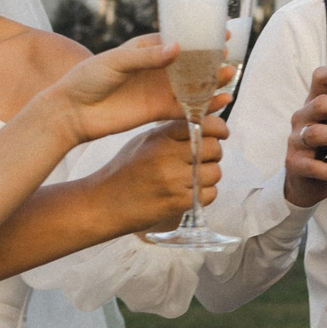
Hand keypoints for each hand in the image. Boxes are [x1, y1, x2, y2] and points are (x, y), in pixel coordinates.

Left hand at [42, 35, 230, 144]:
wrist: (73, 112)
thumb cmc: (88, 78)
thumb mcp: (115, 61)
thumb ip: (146, 57)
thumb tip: (177, 48)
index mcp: (147, 49)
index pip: (180, 39)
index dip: (202, 37)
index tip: (224, 33)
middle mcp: (157, 68)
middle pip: (192, 63)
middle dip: (212, 61)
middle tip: (228, 58)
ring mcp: (159, 90)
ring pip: (193, 85)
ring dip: (212, 82)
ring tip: (228, 77)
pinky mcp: (159, 111)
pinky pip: (187, 108)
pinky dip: (204, 106)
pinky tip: (220, 102)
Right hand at [90, 112, 229, 233]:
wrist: (104, 202)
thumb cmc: (125, 170)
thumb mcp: (144, 141)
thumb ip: (173, 133)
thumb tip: (206, 127)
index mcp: (161, 136)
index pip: (204, 125)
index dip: (219, 129)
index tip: (222, 134)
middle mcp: (168, 155)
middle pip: (214, 149)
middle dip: (213, 155)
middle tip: (201, 160)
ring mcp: (174, 180)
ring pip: (215, 173)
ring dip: (209, 177)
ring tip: (191, 178)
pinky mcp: (177, 203)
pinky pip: (209, 194)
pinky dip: (204, 194)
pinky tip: (188, 193)